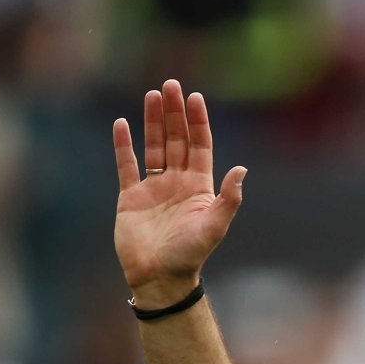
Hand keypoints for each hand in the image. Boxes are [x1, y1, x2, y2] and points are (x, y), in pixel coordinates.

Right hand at [113, 80, 245, 305]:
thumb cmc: (189, 255)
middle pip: (176, 140)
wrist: (159, 278)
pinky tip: (121, 123)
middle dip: (174, 113)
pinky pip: (127, 165)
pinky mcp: (130, 197)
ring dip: (153, 122)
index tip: (195, 98)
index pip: (199, 146)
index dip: (198, 122)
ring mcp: (153, 188)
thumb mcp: (215, 225)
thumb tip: (243, 168)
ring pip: (153, 147)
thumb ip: (229, 197)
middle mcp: (177, 183)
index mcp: (199, 187)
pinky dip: (123, 145)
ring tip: (152, 96)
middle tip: (170, 85)